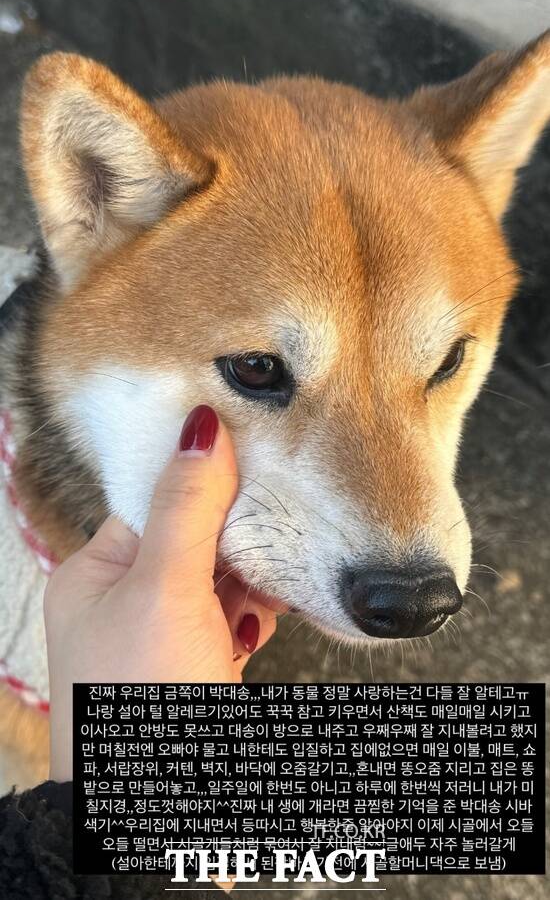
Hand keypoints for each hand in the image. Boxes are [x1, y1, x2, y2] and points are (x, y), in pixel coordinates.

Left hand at [44, 405, 279, 780]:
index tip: (253, 464)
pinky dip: (251, 618)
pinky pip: (228, 622)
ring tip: (273, 589)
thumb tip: (200, 427)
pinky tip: (262, 627)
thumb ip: (186, 510)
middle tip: (279, 532)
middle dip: (236, 541)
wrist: (162, 825)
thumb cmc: (144, 699)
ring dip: (250, 582)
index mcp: (95, 576)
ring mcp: (161, 640)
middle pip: (192, 542)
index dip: (203, 487)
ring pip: (217, 583)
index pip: (155, 504)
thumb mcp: (165, 591)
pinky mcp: (194, 669)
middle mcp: (124, 605)